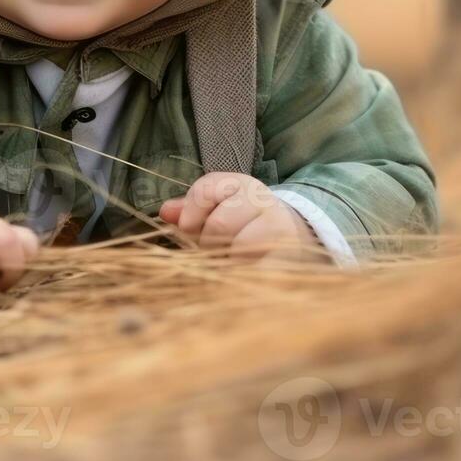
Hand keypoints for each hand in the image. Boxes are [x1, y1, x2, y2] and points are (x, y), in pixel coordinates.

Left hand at [158, 172, 325, 261]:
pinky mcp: (287, 257)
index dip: (191, 214)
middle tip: (215, 251)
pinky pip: (256, 270)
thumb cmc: (244, 222)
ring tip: (231, 262)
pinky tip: (241, 276)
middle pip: (219, 224)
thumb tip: (165, 212)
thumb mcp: (219, 208)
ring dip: (226, 262)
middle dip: (208, 244)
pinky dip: (241, 276)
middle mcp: (261, 200)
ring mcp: (278, 228)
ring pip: (238, 249)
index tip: (189, 230)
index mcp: (240, 184)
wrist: (295, 237)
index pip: (205, 191)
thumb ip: (190, 211)